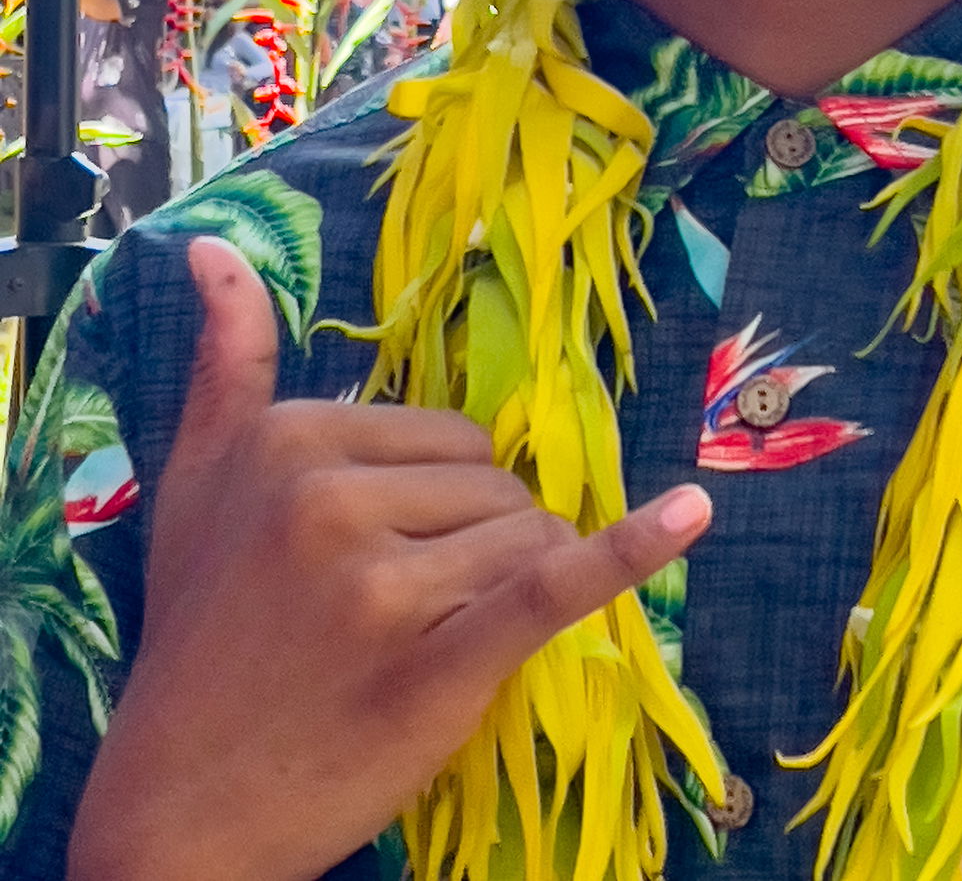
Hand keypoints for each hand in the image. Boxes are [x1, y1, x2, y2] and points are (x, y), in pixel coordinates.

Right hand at [67, 237, 711, 880]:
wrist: (179, 809)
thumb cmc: (198, 637)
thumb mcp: (192, 484)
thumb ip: (226, 363)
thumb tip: (216, 246)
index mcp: (290, 441)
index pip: (450, 434)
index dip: (440, 497)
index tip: (377, 554)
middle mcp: (333, 500)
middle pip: (496, 483)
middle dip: (478, 541)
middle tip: (397, 612)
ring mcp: (384, 584)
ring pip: (530, 537)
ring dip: (510, 587)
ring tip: (426, 643)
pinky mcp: (438, 663)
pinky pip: (551, 585)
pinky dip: (628, 551)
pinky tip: (689, 514)